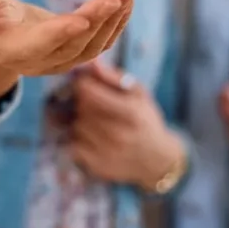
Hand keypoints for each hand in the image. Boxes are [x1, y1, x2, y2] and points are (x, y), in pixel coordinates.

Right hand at [0, 0, 133, 103]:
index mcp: (11, 49)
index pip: (39, 44)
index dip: (60, 33)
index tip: (82, 18)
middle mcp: (38, 61)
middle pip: (73, 45)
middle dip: (96, 20)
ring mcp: (59, 61)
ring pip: (92, 46)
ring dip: (112, 20)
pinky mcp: (75, 53)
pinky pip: (101, 43)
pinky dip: (116, 23)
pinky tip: (125, 0)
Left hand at [70, 60, 185, 189]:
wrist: (156, 160)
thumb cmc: (144, 119)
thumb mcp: (138, 93)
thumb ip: (113, 77)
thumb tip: (91, 61)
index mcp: (130, 112)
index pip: (87, 91)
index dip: (82, 83)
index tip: (87, 84)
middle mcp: (119, 134)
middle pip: (81, 107)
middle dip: (83, 102)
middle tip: (95, 104)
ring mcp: (107, 153)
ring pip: (76, 125)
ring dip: (81, 120)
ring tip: (97, 122)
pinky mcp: (97, 166)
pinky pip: (72, 145)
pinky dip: (78, 139)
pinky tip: (93, 138)